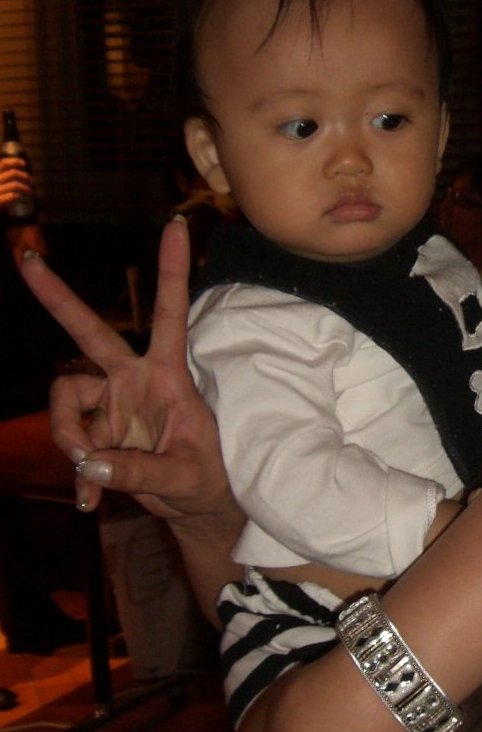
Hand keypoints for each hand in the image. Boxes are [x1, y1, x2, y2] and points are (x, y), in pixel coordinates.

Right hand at [0, 157, 32, 210]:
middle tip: (31, 182)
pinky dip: (17, 196)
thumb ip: (3, 178)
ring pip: (15, 185)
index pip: (3, 163)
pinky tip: (19, 198)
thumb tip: (19, 173)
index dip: (15, 161)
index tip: (24, 164)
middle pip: (13, 173)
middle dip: (25, 176)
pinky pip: (11, 196)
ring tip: (30, 191)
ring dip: (25, 188)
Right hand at [20, 217, 232, 523]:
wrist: (196, 506)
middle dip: (57, 296)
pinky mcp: (93, 430)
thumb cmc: (205, 480)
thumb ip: (138, 473)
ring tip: (94, 473)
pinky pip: (68, 442)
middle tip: (26, 261)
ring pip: (64, 400)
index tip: (178, 225)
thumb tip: (90, 465)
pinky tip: (91, 502)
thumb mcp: (184, 478)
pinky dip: (78, 476)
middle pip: (89, 332)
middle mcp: (132, 379)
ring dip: (70, 437)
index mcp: (168, 374)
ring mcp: (109, 403)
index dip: (172, 271)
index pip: (170, 314)